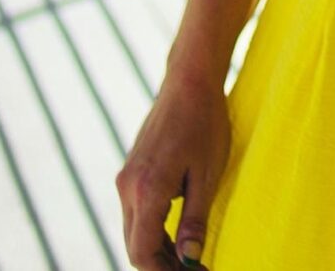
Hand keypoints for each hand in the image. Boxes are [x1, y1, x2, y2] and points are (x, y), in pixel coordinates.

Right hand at [116, 59, 230, 268]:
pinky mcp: (131, 171)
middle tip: (194, 270)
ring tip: (189, 260)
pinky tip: (177, 235)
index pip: (142, 252)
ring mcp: (126, 178)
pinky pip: (135, 212)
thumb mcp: (208, 176)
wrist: (189, 82)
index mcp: (146, 190)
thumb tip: (189, 259)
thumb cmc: (205, 124)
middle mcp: (127, 186)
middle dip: (161, 265)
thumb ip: (195, 221)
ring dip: (157, 250)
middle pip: (134, 245)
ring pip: (133, 230)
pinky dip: (152, 230)